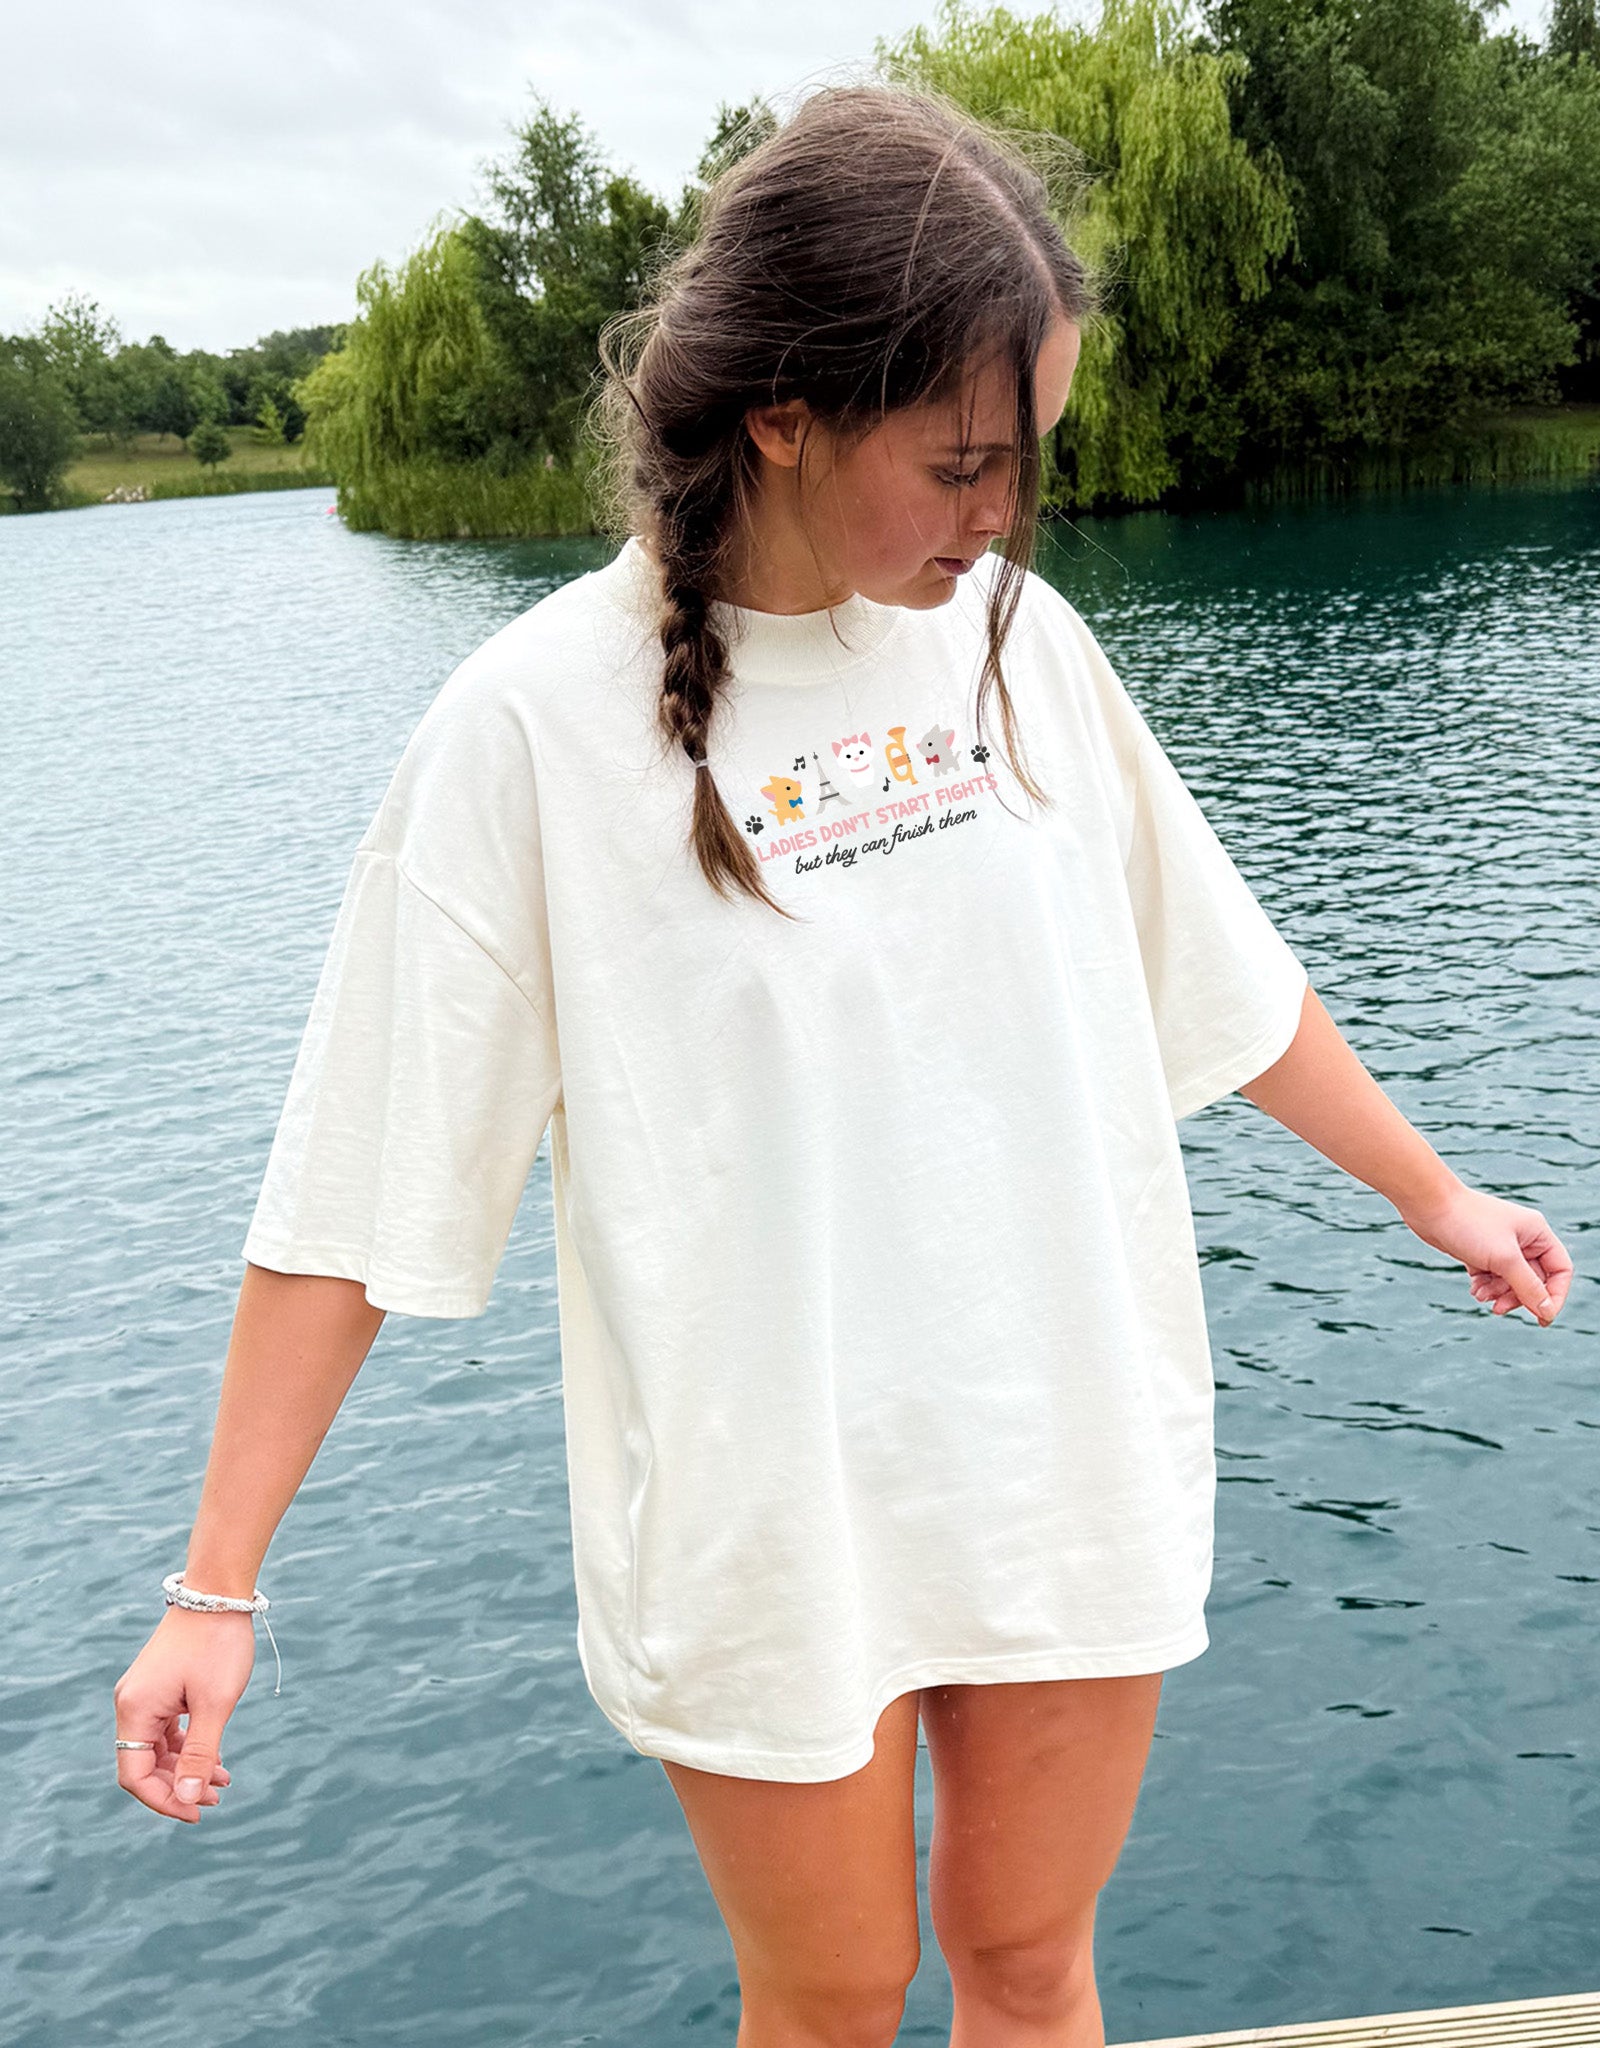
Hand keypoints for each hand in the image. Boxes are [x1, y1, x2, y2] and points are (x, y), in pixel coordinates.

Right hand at [112, 1606, 252, 1822]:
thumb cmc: (218, 1644)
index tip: (198, 1811)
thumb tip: (187, 1798)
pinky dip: (189, 1745)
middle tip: (217, 1797)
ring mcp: (146, 1694)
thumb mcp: (214, 1704)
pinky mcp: (161, 1686)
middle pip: (145, 1765)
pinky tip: (216, 1756)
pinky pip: (167, 1729)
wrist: (220, 1592)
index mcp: (135, 1710)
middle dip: (179, 1785)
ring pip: (158, 1749)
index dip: (164, 1800)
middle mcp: (132, 1704)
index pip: (135, 1776)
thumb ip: (200, 1753)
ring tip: (222, 1782)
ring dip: (187, 1767)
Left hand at [1397, 1179, 1572, 1326]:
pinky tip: (1474, 1289)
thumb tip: (1547, 1312)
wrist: (1428, 1205)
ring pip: (1511, 1282)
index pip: (1560, 1271)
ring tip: (1480, 1295)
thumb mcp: (1503, 1259)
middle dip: (1517, 1297)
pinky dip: (1485, 1287)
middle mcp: (1522, 1239)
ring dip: (1498, 1293)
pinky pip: (1491, 1278)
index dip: (1555, 1296)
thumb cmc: (1468, 1225)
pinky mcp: (1479, 1252)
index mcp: (1537, 1233)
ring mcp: (1500, 1246)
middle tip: (1498, 1308)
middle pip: (1534, 1281)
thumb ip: (1528, 1287)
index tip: (1542, 1318)